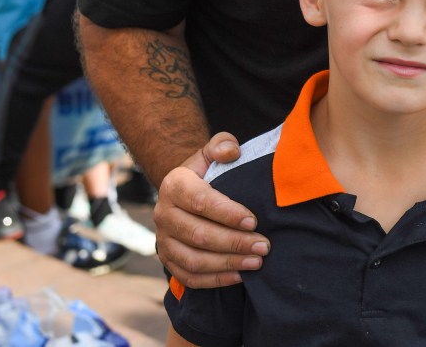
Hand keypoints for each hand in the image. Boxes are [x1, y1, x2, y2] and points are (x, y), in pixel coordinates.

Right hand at [154, 132, 270, 288]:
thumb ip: (222, 145)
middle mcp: (163, 214)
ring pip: (194, 260)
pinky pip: (190, 277)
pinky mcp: (168, 260)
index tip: (253, 220)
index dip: (227, 213)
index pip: (201, 201)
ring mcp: (163, 241)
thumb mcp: (211, 151)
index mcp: (174, 185)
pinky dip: (215, 280)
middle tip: (263, 245)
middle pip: (198, 235)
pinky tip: (239, 276)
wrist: (184, 191)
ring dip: (227, 264)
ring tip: (256, 261)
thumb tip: (232, 152)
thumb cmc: (205, 171)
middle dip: (234, 242)